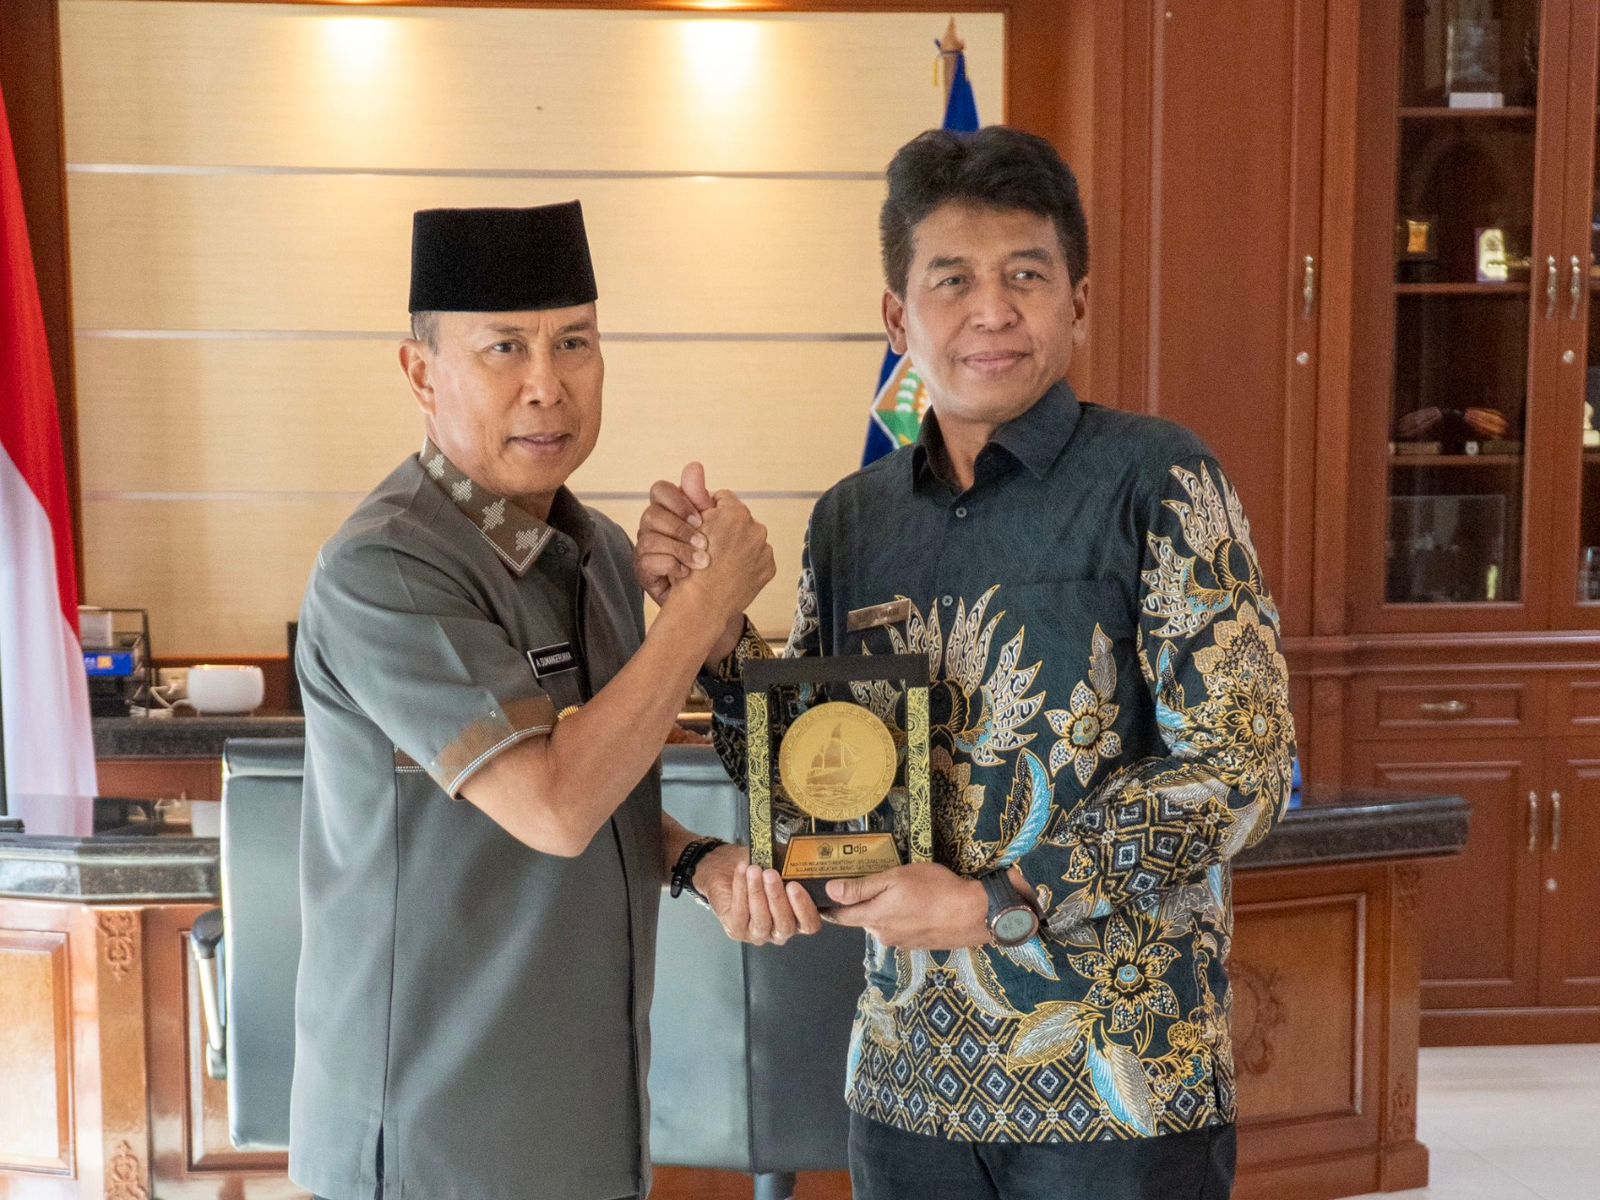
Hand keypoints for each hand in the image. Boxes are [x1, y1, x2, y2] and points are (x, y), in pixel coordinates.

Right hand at [635, 463, 715, 605]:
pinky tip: (688, 575)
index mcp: (670, 509)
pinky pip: (648, 562)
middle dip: (680, 528)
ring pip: (649, 537)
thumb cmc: (714, 560)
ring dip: (681, 550)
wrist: (709, 601)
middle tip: (704, 542)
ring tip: (703, 563)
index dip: (681, 502)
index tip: (703, 519)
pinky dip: (672, 568)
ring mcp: (645, 548)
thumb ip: (706, 500)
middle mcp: (653, 526)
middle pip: (652, 513)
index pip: (661, 490)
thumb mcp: (717, 527)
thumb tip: (694, 465)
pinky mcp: (643, 570)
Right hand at [668, 491, 774, 632]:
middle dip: (727, 529)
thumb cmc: (690, 565)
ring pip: (749, 539)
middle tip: (711, 546)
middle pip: (738, 520)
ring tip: (721, 562)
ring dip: (738, 547)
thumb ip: (695, 495)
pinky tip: (732, 573)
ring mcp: (764, 549)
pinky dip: (747, 564)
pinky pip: (758, 558)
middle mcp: (755, 527)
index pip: (723, 500)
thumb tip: (695, 466)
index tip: (702, 526)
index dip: (709, 512)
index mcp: (734, 513)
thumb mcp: (689, 526)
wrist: (702, 604)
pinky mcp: (769, 568)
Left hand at [693, 845, 822, 944]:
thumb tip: (796, 855)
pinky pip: (741, 913)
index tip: (796, 885)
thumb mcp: (779, 863)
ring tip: (754, 871)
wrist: (728, 868)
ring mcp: (760, 933)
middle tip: (771, 874)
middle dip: (777, 898)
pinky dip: (741, 889)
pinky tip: (742, 872)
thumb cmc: (759, 867)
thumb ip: (791, 864)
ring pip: (762, 921)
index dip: (806, 908)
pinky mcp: (738, 930)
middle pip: (786, 924)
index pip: (810, 923)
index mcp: (798, 917)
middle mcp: (782, 930)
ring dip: (757, 893)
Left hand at [823, 863, 989, 949]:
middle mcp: (883, 936)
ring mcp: (902, 943)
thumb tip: (830, 892)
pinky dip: (903, 917)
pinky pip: (901, 929)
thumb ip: (861, 888)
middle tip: (872, 882)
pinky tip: (917, 905)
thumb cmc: (933, 889)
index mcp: (873, 918)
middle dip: (863, 904)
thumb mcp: (894, 879)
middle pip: (863, 919)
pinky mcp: (918, 944)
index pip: (840, 916)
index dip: (829, 906)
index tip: (821, 897)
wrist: (972, 914)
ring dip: (886, 910)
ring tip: (901, 891)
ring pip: (883, 923)